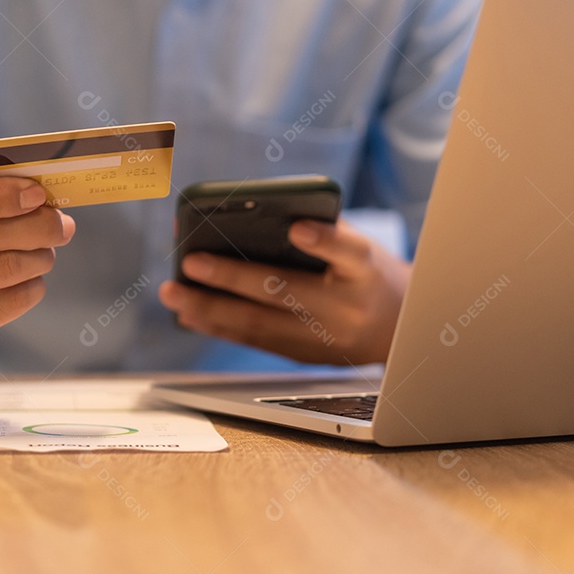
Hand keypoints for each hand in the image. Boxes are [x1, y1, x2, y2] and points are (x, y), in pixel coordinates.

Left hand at [158, 219, 409, 364]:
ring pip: (259, 324)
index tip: (298, 228)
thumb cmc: (370, 274)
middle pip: (285, 291)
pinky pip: (255, 340)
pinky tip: (189, 313)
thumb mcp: (362, 248)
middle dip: (232, 278)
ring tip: (173, 292)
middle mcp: (346, 307)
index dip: (324, 241)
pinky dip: (218, 326)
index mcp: (367, 271)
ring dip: (209, 308)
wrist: (400, 331)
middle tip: (191, 261)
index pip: (350, 253)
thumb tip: (251, 216)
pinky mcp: (304, 357)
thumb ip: (320, 230)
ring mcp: (323, 339)